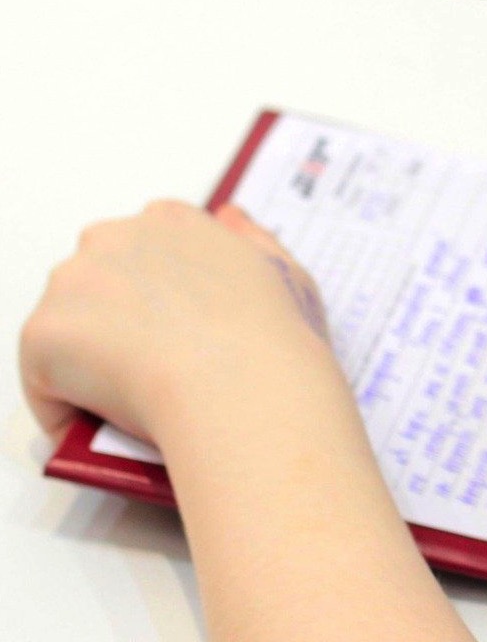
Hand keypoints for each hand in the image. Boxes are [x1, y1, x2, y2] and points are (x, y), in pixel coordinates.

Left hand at [20, 201, 341, 446]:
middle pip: (95, 283)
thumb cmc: (273, 341)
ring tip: (133, 400)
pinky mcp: (44, 332)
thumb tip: (229, 217)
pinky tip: (106, 424)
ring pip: (67, 329)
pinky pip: (43, 379)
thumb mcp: (288, 276)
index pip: (144, 249)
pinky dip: (67, 407)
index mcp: (172, 221)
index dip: (158, 296)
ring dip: (89, 362)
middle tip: (154, 370)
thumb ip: (253, 242)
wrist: (244, 388)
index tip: (176, 332)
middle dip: (115, 323)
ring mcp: (72, 283)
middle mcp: (114, 237)